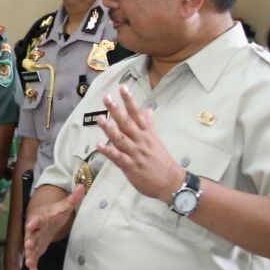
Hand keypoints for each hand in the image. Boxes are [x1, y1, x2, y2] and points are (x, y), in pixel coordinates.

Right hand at [24, 186, 84, 269]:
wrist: (45, 220)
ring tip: (29, 263)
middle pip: (30, 235)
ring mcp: (34, 240)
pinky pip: (33, 256)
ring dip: (29, 255)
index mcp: (40, 218)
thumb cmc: (53, 213)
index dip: (33, 222)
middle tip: (28, 244)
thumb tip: (83, 187)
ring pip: (30, 248)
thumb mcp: (63, 206)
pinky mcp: (36, 248)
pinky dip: (33, 263)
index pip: (36, 219)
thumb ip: (72, 199)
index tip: (30, 224)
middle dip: (29, 240)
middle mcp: (34, 229)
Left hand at [94, 86, 183, 202]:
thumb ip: (148, 125)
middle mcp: (141, 141)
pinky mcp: (131, 167)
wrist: (171, 181)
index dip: (129, 100)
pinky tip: (99, 145)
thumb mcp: (156, 140)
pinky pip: (118, 158)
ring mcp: (136, 154)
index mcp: (146, 133)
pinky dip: (108, 151)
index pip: (136, 113)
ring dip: (109, 129)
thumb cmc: (161, 161)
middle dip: (116, 110)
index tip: (122, 88)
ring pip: (121, 139)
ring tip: (100, 119)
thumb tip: (148, 110)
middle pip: (127, 123)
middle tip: (107, 98)